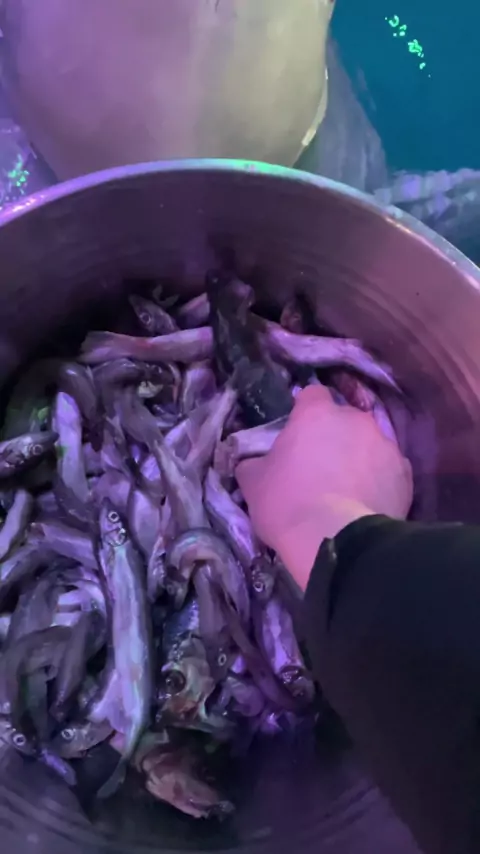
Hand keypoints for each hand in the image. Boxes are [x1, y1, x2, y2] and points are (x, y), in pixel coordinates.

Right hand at [236, 385, 412, 588]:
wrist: (336, 541)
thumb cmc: (288, 504)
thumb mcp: (253, 483)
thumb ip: (253, 463)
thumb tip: (252, 462)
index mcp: (317, 414)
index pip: (312, 395)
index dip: (304, 411)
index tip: (298, 433)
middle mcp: (356, 420)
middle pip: (344, 419)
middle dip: (334, 436)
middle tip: (319, 466)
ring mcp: (386, 445)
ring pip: (369, 444)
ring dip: (359, 458)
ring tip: (346, 489)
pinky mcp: (405, 474)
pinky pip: (389, 470)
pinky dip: (379, 480)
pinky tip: (367, 502)